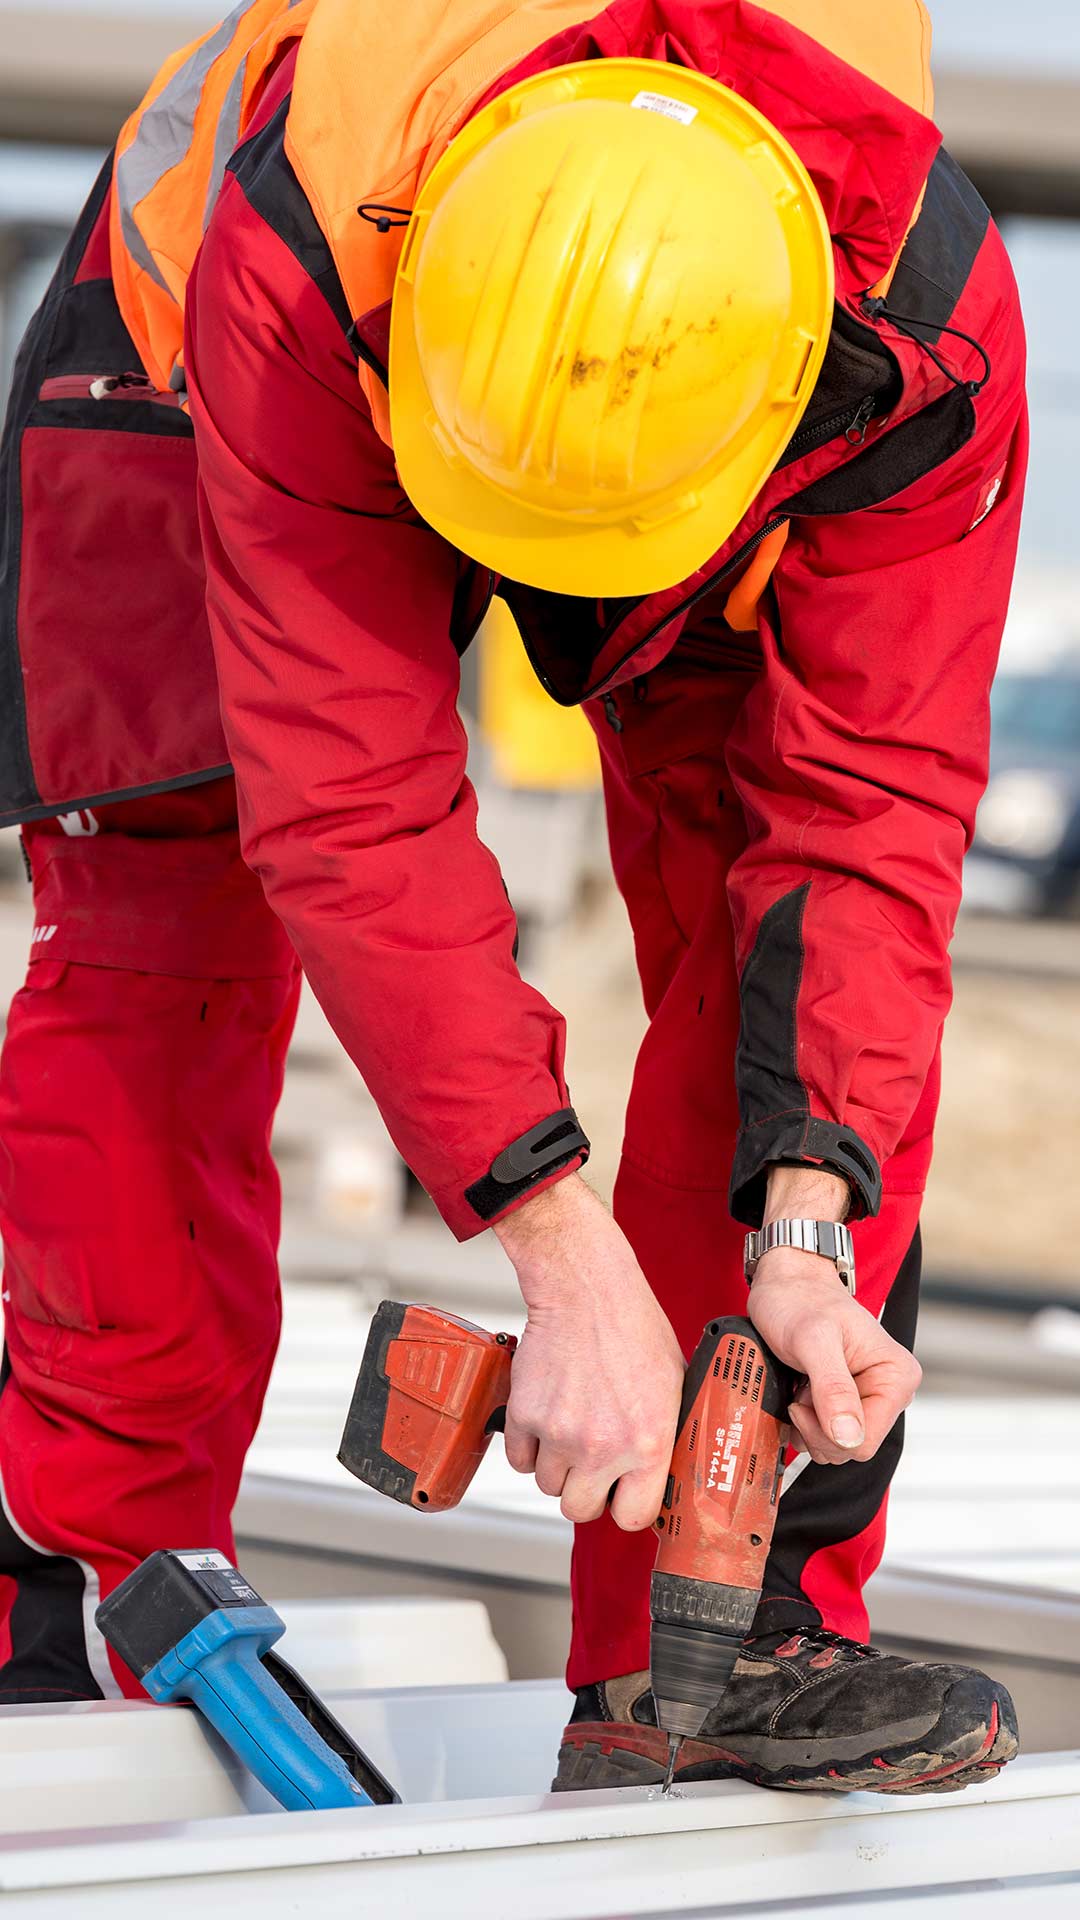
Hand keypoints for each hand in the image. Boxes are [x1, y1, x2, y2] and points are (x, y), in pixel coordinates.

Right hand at [493, 1174, 683, 1529]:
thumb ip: (667, 1434)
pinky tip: (546, 1419)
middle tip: (591, 1464)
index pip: (633, 1518)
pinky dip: (528, 1447)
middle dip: (585, 1491)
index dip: (627, 1507)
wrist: (586, 1291)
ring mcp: (560, 1434)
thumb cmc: (632, 1327)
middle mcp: (603, 1447)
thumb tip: (667, 1468)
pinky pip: (519, 1460)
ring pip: (547, 1486)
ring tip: (569, 1430)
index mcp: (649, 1443)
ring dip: (556, 1466)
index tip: (623, 1496)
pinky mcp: (525, 1417)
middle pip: (580, 1510)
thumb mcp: (674, 1384)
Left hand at [748, 1248, 921, 1464]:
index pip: (865, 1441)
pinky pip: (827, 1437)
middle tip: (800, 1391)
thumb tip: (850, 1436)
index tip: (803, 1401)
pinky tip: (799, 1394)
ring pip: (838, 1447)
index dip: (826, 1431)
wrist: (787, 1284)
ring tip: (801, 1387)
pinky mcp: (848, 1403)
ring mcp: (868, 1399)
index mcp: (896, 1375)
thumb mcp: (813, 1340)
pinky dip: (805, 1424)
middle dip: (816, 1428)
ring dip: (808, 1425)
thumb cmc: (801, 1300)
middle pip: (851, 1448)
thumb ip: (833, 1388)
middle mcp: (889, 1390)